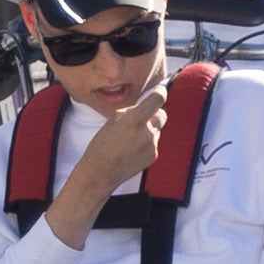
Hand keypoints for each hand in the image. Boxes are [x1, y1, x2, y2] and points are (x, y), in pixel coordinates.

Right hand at [69, 81, 166, 198]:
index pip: (158, 99)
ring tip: (130, 141)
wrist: (101, 171)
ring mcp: (152, 145)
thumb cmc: (102, 144)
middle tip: (142, 119)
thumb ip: (132, 111)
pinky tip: (132, 150)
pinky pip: (154, 143)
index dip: (160, 93)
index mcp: (135, 119)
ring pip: (156, 130)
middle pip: (162, 115)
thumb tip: (146, 105)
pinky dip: (146, 144)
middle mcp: (147, 132)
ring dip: (148, 131)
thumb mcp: (114, 120)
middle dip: (154, 114)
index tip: (159, 91)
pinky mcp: (154, 155)